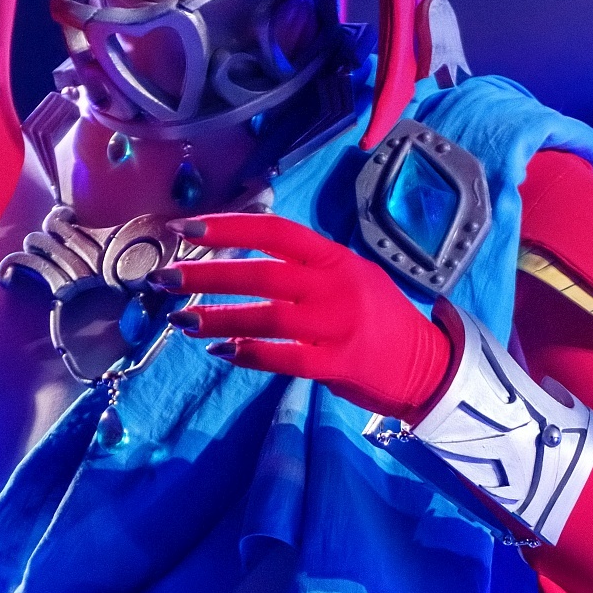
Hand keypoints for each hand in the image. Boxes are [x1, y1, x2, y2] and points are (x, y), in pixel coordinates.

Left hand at [166, 213, 454, 421]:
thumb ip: (305, 267)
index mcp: (334, 258)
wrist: (426, 364)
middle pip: (261, 273)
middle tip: (165, 278)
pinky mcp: (339, 363)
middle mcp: (336, 285)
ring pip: (266, 316)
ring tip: (181, 320)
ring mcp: (338, 324)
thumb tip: (242, 257)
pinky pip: (285, 357)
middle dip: (207, 274)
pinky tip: (221, 352)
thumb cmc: (378, 319)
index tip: (185, 228)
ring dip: (217, 318)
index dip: (228, 227)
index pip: (275, 232)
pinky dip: (249, 353)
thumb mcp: (349, 277)